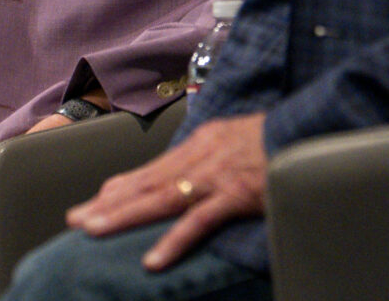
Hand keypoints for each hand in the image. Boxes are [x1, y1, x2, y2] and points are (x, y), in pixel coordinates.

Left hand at [66, 112, 267, 270]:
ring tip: (94, 230)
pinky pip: (199, 222)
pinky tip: (152, 260)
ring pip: (160, 198)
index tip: (94, 199)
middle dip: (108, 201)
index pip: (153, 167)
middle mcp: (201, 156)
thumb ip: (211, 155)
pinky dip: (173, 241)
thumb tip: (188, 173)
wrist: (313, 128)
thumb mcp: (237, 140)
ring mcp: (216, 176)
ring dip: (124, 215)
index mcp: (202, 142)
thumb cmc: (280, 138)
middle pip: (146, 182)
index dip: (121, 185)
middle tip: (75, 219)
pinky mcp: (236, 195)